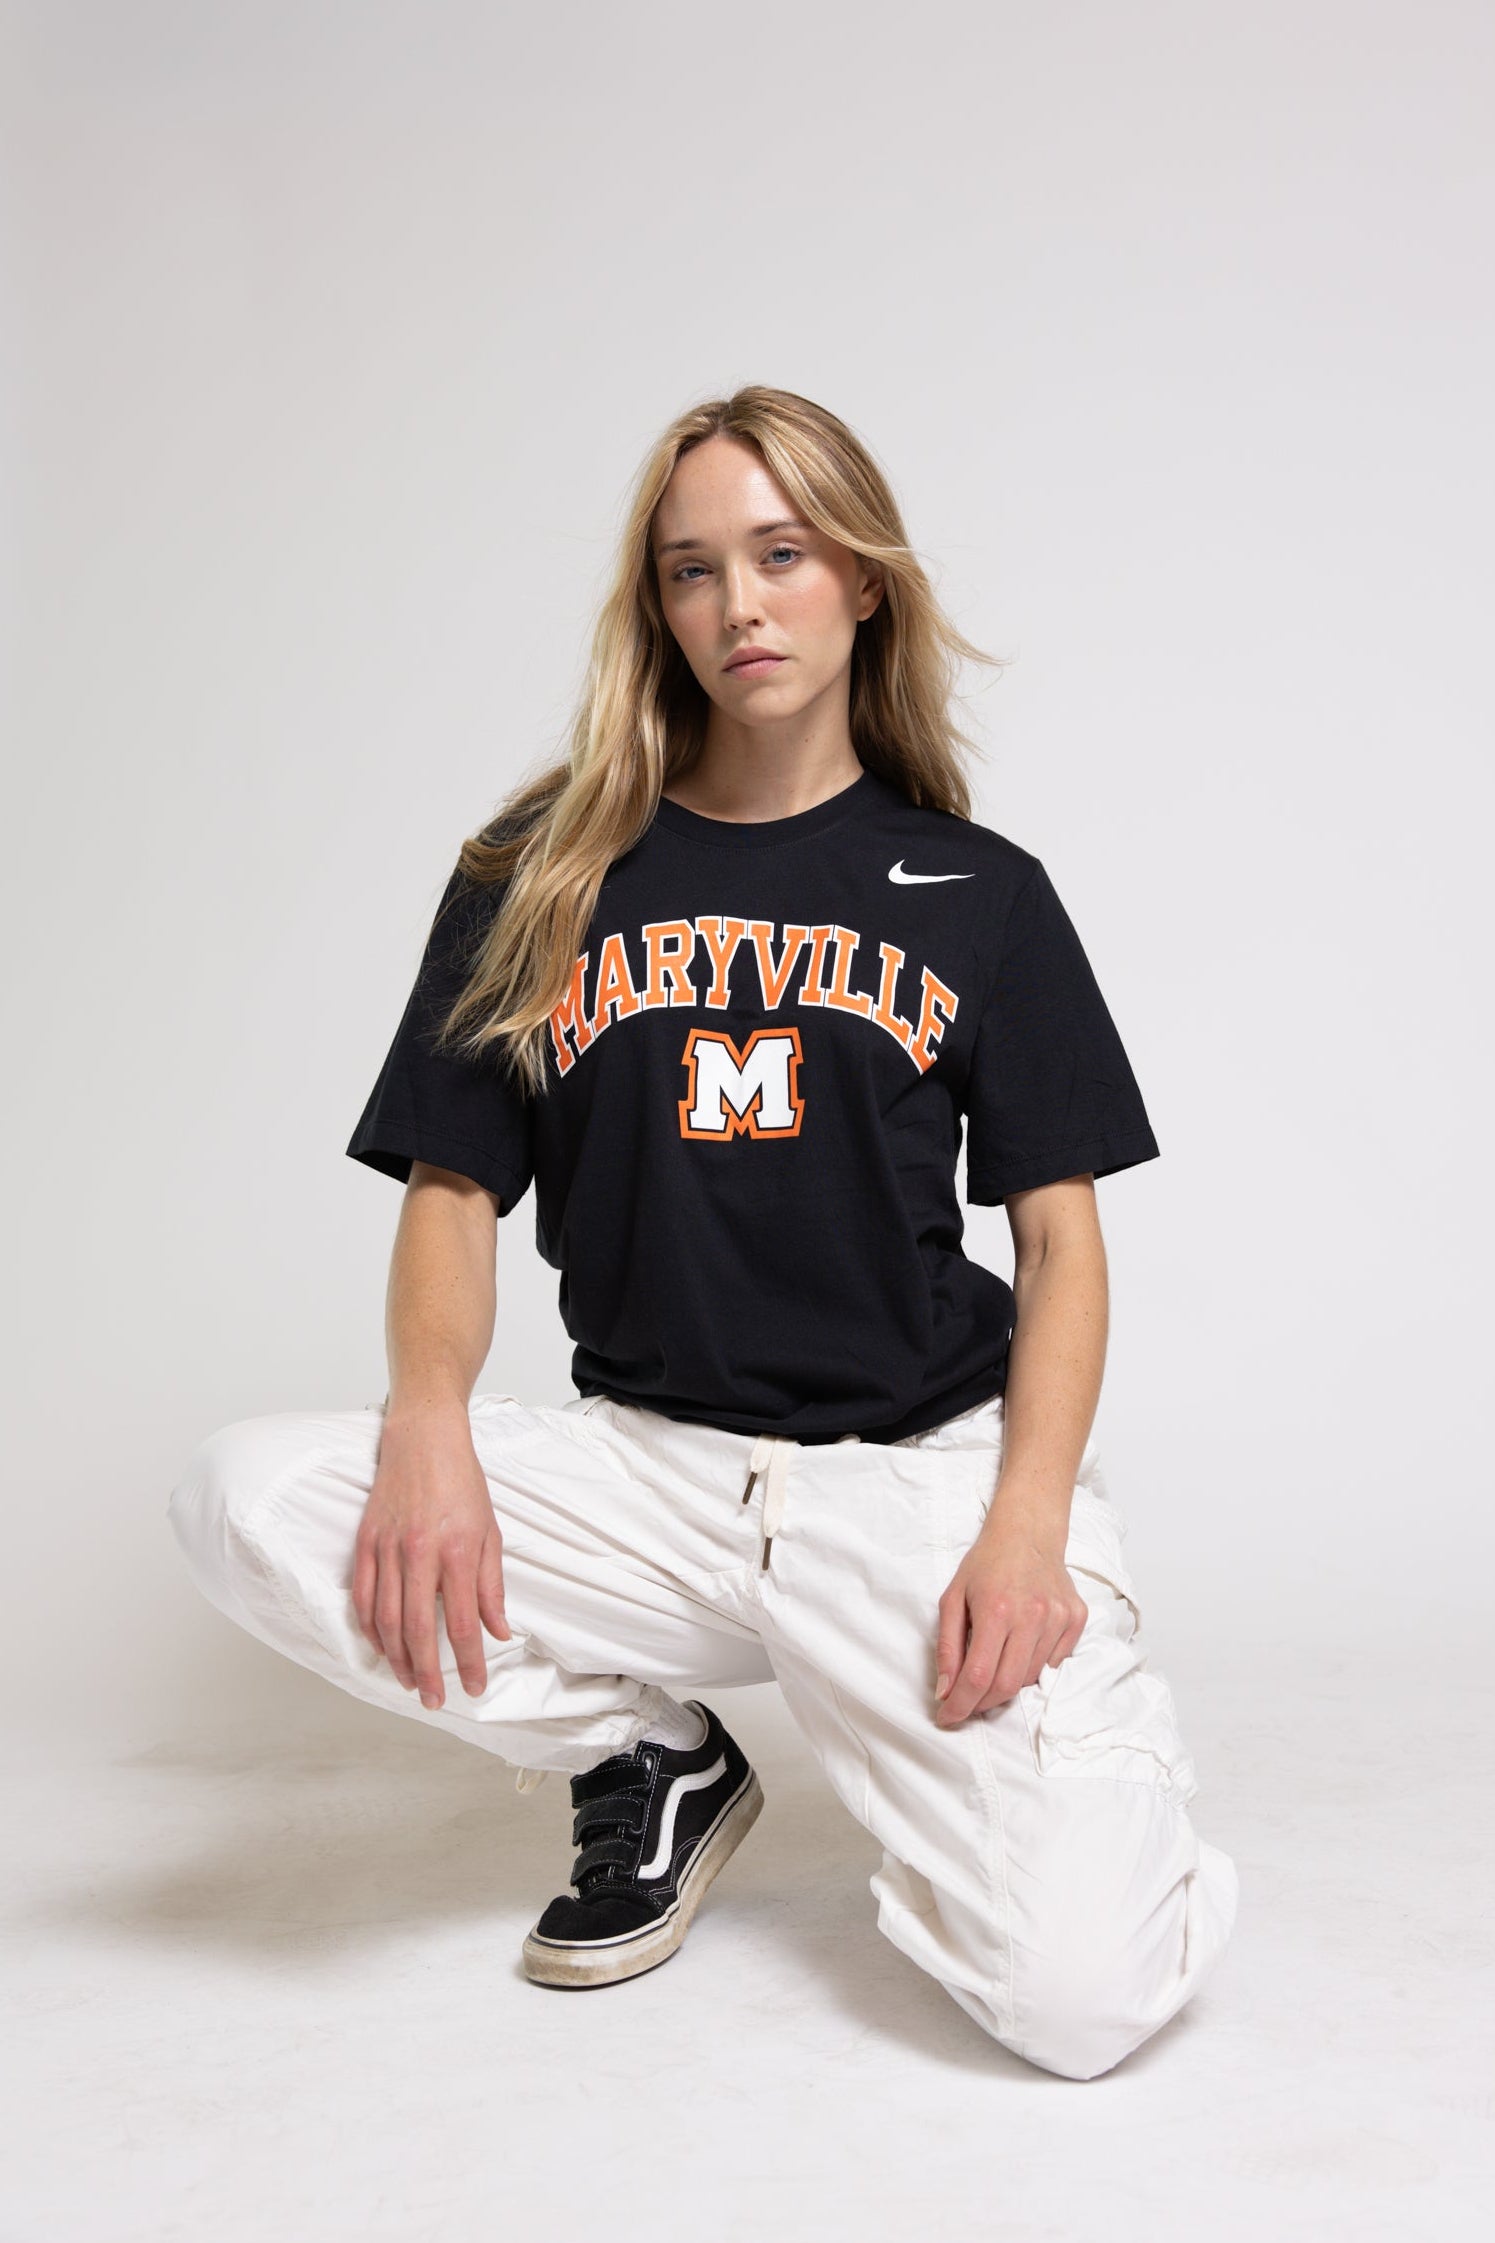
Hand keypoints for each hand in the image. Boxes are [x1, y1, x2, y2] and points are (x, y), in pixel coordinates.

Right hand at [352, 1417, 510, 1710]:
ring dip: (397, 1658)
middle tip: (435, 1700)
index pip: (464, 1621)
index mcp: (457, 1550)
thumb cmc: (462, 1482)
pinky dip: (369, 1628)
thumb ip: (491, 1586)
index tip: (474, 1687)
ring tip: (409, 1682)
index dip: (469, 1661)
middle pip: (420, 1629)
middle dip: (428, 1672)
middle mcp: (419, 1552)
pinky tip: (381, 1647)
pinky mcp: (366, 1541)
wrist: (423, 1438)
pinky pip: (364, 1596)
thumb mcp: (490, 1531)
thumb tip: (498, 1632)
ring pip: (387, 1619)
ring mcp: (388, 1547)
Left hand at [933, 1504, 1088, 1728]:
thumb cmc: (986, 1564)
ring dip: (1006, 1685)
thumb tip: (945, 1691)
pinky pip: (1054, 1664)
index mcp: (996, 1610)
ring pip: (1030, 1678)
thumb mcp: (953, 1598)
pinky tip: (1020, 1649)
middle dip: (981, 1704)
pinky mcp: (1076, 1619)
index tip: (947, 1717)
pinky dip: (1033, 1668)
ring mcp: (1058, 1618)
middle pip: (1007, 1686)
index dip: (961, 1705)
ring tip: (992, 1666)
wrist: (1028, 1533)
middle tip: (966, 1702)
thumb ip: (947, 1647)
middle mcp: (1032, 1616)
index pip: (979, 1677)